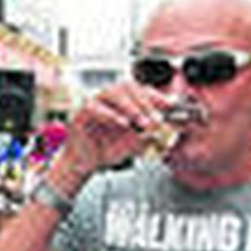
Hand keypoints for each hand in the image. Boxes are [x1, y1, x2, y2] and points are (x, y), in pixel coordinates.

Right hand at [56, 82, 175, 187]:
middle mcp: (109, 97)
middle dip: (145, 103)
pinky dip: (112, 115)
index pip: (141, 89)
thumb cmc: (106, 150)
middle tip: (155, 119)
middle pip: (129, 87)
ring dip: (131, 107)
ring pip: (114, 93)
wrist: (86, 163)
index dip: (156, 95)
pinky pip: (97, 107)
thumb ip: (149, 133)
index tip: (168, 106)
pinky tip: (123, 123)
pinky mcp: (82, 111)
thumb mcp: (134, 143)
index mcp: (123, 101)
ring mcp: (95, 101)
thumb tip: (165, 127)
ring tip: (141, 122)